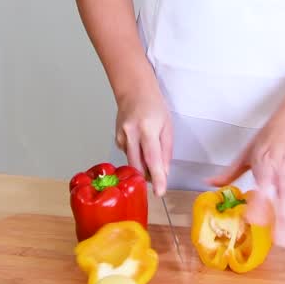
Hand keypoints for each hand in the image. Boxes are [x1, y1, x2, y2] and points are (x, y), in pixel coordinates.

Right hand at [115, 82, 172, 197]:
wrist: (134, 92)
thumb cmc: (154, 107)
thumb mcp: (167, 127)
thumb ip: (166, 152)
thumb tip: (164, 173)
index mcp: (147, 129)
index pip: (152, 159)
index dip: (156, 177)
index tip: (160, 191)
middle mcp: (131, 133)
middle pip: (137, 165)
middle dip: (147, 178)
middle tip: (157, 182)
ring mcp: (121, 137)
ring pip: (132, 162)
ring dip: (142, 167)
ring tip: (150, 154)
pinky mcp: (116, 139)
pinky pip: (128, 155)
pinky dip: (136, 155)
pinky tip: (140, 144)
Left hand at [209, 108, 284, 252]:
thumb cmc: (272, 134)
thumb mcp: (248, 151)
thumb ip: (230, 172)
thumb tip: (210, 182)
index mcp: (264, 165)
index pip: (262, 187)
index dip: (258, 204)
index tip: (251, 219)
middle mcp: (282, 174)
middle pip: (282, 201)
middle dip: (281, 223)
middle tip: (279, 243)